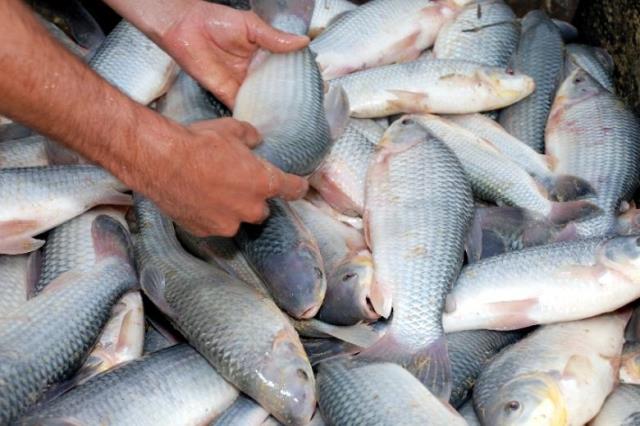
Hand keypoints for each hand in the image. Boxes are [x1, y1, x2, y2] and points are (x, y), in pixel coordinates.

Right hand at [140, 118, 307, 236]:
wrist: (161, 160)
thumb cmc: (198, 143)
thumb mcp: (231, 130)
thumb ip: (249, 138)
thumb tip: (255, 140)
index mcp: (264, 183)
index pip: (293, 190)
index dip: (297, 187)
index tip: (299, 187)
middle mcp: (250, 208)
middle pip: (262, 210)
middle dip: (252, 199)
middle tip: (236, 183)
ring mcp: (226, 223)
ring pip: (236, 220)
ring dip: (230, 210)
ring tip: (211, 191)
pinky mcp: (204, 231)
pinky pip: (213, 225)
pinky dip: (208, 215)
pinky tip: (196, 199)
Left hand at [159, 2, 308, 106]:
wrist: (184, 28)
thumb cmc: (216, 20)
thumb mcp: (251, 25)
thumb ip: (274, 38)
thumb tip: (303, 42)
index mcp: (263, 53)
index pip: (284, 68)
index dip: (297, 77)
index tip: (313, 87)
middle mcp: (255, 70)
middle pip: (275, 88)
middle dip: (287, 98)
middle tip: (305, 109)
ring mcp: (242, 84)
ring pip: (261, 100)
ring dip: (272, 109)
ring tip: (290, 121)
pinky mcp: (227, 94)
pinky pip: (242, 107)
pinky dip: (252, 115)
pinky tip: (265, 123)